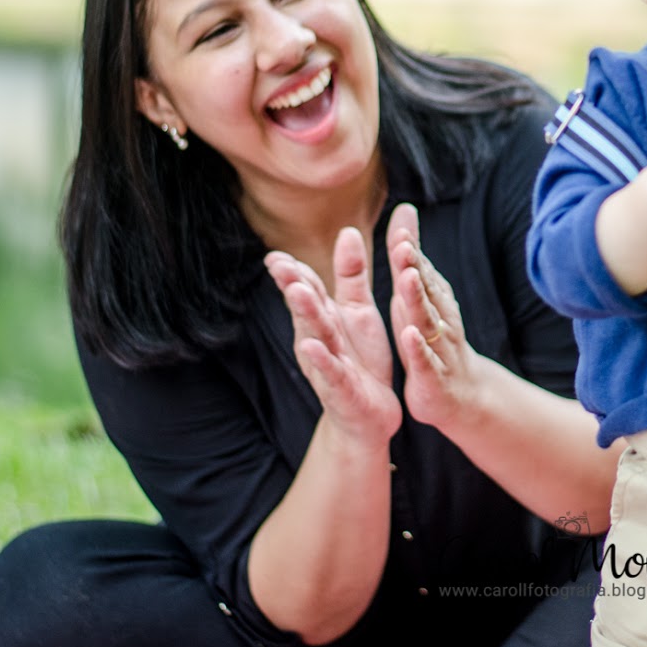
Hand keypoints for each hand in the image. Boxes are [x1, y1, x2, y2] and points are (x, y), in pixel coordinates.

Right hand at [266, 231, 400, 443]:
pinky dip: (323, 359)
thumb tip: (347, 231)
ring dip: (306, 314)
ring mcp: (328, 364)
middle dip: (294, 287)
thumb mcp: (358, 311)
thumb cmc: (361, 359)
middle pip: (305, 309)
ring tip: (297, 292)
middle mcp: (319, 339)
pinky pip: (332, 372)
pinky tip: (312, 346)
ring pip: (315, 335)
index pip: (306, 290)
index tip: (274, 257)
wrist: (371, 416)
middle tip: (281, 267)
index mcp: (324, 318)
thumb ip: (351, 275)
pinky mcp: (343, 389)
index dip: (291, 274)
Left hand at [385, 203, 478, 429]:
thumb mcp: (418, 294)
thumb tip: (406, 209)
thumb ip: (410, 255)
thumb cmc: (433, 336)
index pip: (420, 270)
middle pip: (425, 289)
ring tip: (406, 280)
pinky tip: (409, 335)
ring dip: (418, 300)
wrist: (462, 394)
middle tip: (402, 245)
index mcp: (432, 297)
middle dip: (414, 267)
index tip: (400, 230)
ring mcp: (438, 346)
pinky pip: (425, 360)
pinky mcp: (431, 376)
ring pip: (426, 321)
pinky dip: (418, 348)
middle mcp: (438, 317)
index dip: (410, 251)